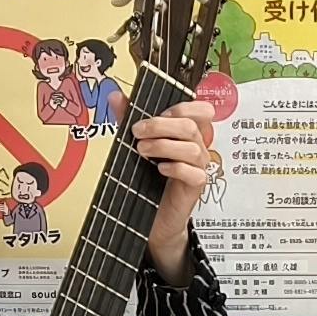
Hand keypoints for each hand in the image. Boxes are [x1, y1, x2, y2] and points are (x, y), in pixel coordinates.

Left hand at [130, 103, 220, 277]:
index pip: (201, 111)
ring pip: (192, 148)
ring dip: (164, 146)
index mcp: (186, 135)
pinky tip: (159, 169)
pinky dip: (176, 168)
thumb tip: (115, 96)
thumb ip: (128, 120)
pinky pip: (194, 173)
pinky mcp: (196, 187)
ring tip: (142, 151)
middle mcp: (196, 148)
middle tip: (137, 132)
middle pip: (190, 126)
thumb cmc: (147, 180)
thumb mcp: (135, 144)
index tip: (157, 112)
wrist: (152, 219)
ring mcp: (198, 168)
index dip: (182, 107)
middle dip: (161, 125)